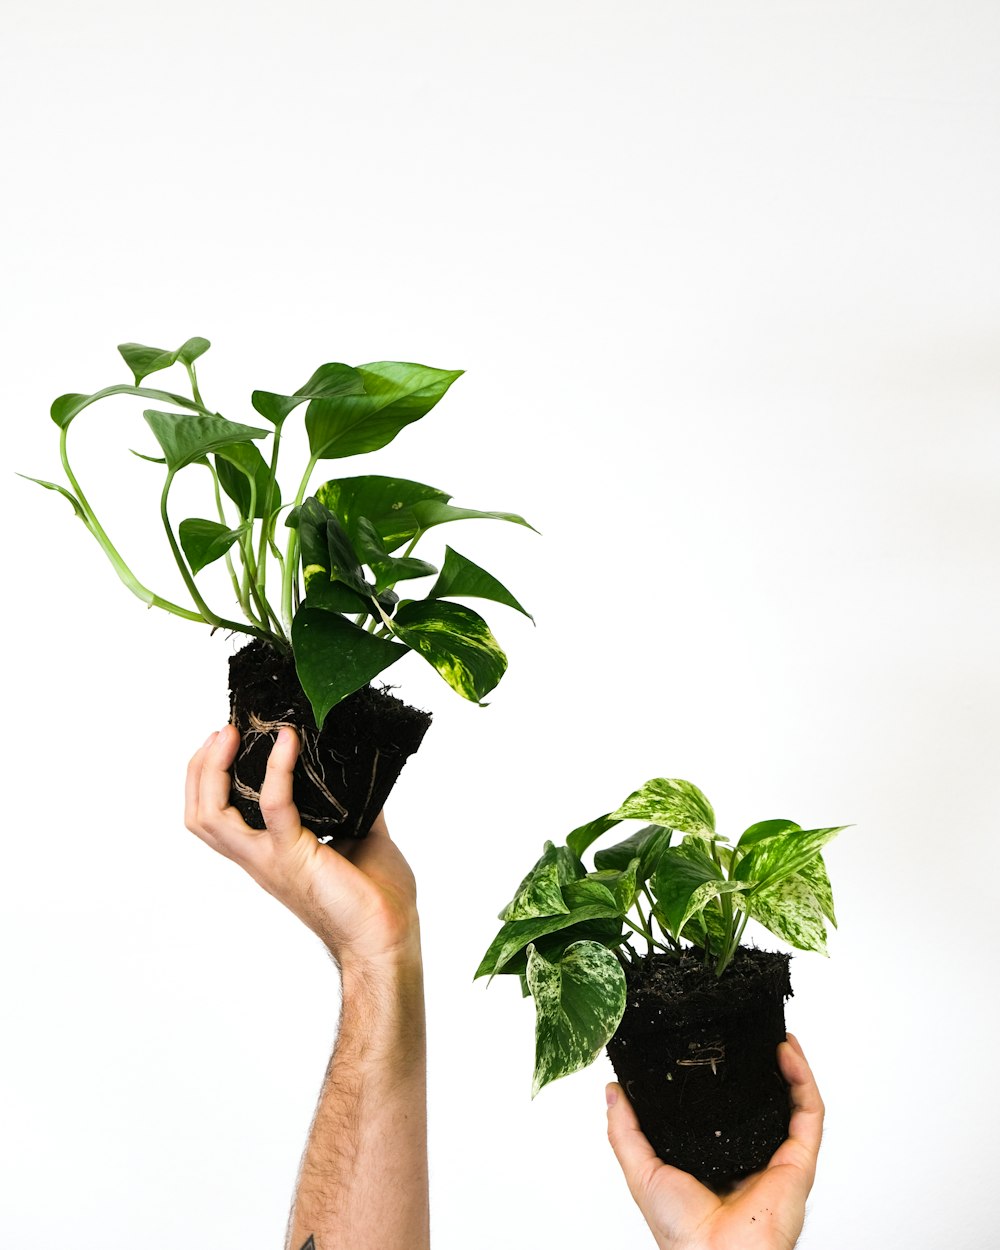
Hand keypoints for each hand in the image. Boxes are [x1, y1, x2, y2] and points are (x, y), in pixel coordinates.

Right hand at [185, 724, 419, 970]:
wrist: (387, 938)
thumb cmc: (378, 899)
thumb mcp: (362, 837)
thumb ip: (354, 805)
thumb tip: (363, 773)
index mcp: (270, 853)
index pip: (218, 816)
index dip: (212, 777)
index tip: (230, 740)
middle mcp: (259, 857)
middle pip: (200, 815)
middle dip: (200, 769)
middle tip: (223, 732)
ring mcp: (271, 859)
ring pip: (211, 816)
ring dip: (213, 769)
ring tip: (232, 734)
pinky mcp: (294, 856)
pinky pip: (274, 805)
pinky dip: (278, 769)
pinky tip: (289, 742)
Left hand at [606, 1033, 822, 1249]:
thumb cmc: (681, 1233)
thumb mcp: (642, 1172)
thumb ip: (626, 1131)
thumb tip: (613, 1092)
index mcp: (717, 1160)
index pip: (726, 1113)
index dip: (723, 1080)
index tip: (713, 1047)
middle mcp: (751, 1157)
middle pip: (765, 1104)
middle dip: (763, 1068)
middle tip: (752, 1034)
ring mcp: (778, 1158)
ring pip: (792, 1102)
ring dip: (790, 1067)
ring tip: (776, 1035)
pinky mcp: (799, 1163)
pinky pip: (809, 1114)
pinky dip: (803, 1081)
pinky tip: (788, 1053)